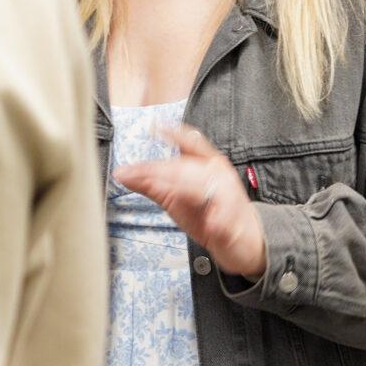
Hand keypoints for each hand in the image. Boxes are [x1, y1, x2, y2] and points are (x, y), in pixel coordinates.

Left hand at [116, 122, 265, 278]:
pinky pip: (224, 218)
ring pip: (201, 189)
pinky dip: (218, 222)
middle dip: (155, 171)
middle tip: (129, 174)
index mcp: (207, 163)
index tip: (155, 127)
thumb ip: (152, 185)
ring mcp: (229, 196)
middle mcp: (219, 174)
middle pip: (185, 168)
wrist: (244, 239)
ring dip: (178, 190)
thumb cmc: (208, 213)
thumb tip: (121, 174)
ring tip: (157, 189)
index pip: (191, 144)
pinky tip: (211, 225)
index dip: (175, 134)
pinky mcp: (235, 220)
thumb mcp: (177, 197)